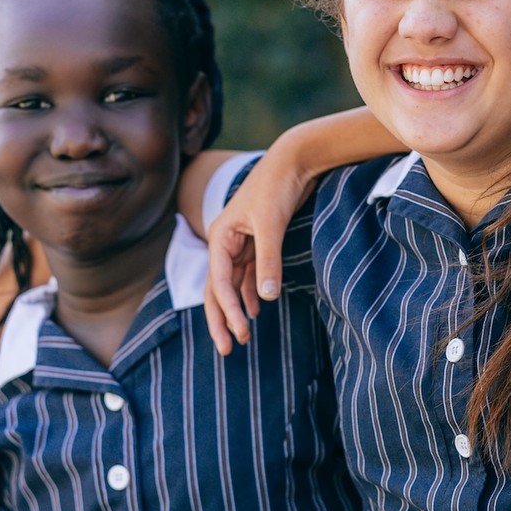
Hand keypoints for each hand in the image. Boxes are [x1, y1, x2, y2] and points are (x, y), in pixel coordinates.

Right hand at [202, 154, 303, 353]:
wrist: (293, 160)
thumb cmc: (277, 187)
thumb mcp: (272, 225)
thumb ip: (269, 261)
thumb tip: (265, 297)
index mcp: (220, 236)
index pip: (218, 282)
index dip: (227, 310)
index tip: (239, 334)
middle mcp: (225, 241)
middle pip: (217, 288)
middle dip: (221, 319)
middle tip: (228, 350)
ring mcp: (240, 242)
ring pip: (232, 284)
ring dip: (236, 310)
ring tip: (241, 337)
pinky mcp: (257, 241)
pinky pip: (248, 274)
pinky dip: (249, 294)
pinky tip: (256, 311)